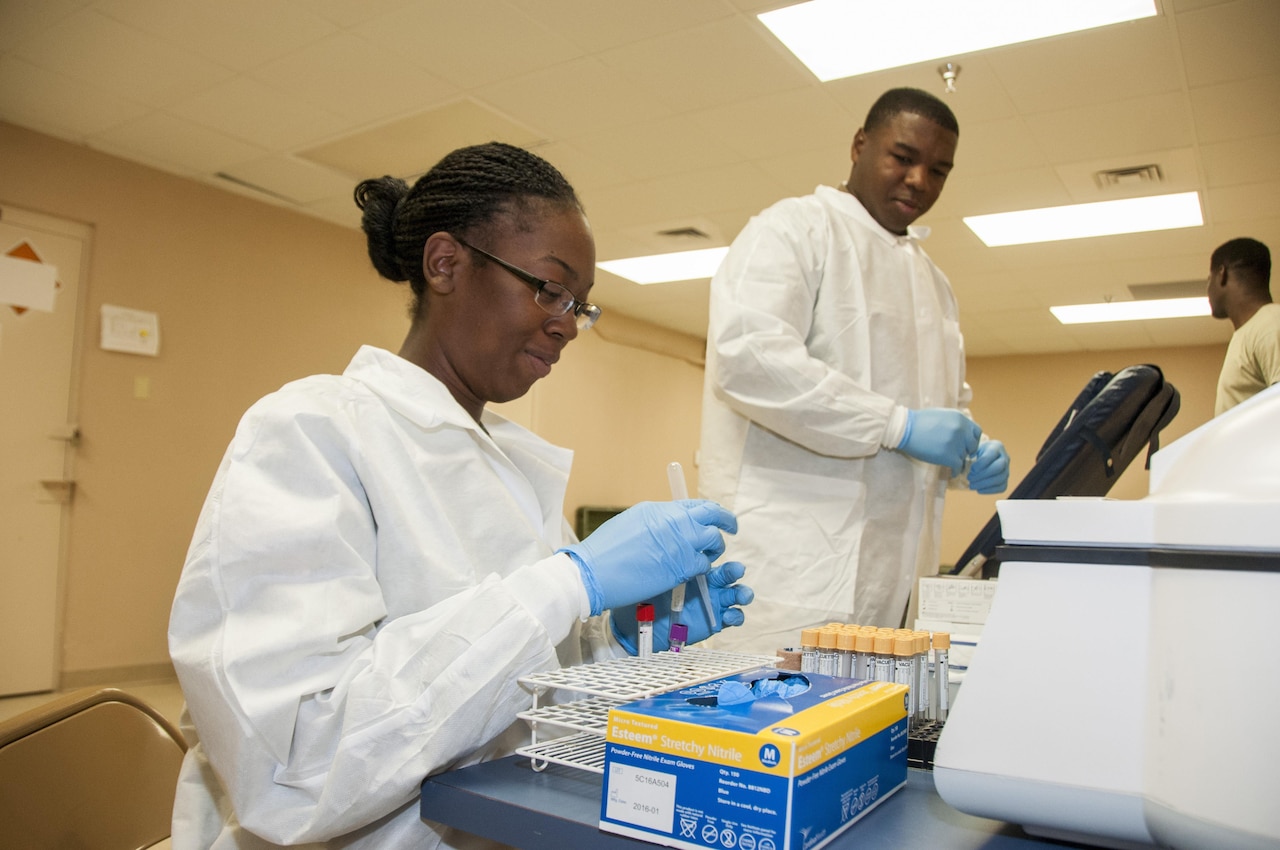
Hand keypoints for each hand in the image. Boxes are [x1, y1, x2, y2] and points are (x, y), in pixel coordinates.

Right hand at [561, 500, 736, 615]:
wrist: (593, 572)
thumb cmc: (605, 551)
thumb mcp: (632, 523)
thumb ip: (657, 521)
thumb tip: (672, 524)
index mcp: (660, 509)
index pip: (696, 504)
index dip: (710, 510)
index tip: (716, 516)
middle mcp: (674, 521)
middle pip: (712, 515)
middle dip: (726, 521)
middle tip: (731, 528)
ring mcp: (680, 543)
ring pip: (713, 540)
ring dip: (714, 548)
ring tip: (708, 554)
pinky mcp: (682, 566)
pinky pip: (705, 564)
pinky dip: (703, 568)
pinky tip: (694, 572)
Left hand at [611, 561, 753, 653]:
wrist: (641, 625)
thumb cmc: (646, 596)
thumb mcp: (654, 577)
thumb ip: (665, 565)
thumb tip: (669, 546)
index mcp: (694, 569)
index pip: (711, 556)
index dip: (718, 551)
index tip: (716, 548)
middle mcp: (707, 584)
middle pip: (728, 573)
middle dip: (734, 570)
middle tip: (736, 570)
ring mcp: (712, 602)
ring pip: (736, 594)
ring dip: (743, 593)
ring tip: (743, 595)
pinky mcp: (714, 622)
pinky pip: (733, 617)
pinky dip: (736, 616)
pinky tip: (730, 616)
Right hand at [898, 408, 981, 473]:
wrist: (905, 429)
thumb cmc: (919, 421)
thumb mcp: (942, 414)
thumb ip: (955, 422)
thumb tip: (963, 432)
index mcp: (960, 418)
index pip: (977, 432)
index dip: (972, 440)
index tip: (966, 445)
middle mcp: (961, 430)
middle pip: (972, 446)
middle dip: (966, 451)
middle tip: (957, 455)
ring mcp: (956, 443)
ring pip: (964, 457)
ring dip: (958, 460)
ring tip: (950, 463)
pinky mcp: (949, 456)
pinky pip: (958, 467)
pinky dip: (956, 471)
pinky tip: (952, 472)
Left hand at [966, 440, 1009, 493]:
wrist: (985, 456)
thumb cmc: (977, 452)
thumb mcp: (974, 447)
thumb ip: (972, 450)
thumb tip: (970, 456)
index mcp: (997, 447)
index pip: (992, 454)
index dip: (981, 463)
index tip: (972, 469)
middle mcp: (1005, 458)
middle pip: (998, 468)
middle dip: (982, 475)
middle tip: (969, 478)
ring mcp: (1006, 470)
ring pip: (1000, 479)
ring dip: (984, 484)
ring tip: (972, 485)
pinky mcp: (1005, 480)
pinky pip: (1001, 487)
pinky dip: (989, 490)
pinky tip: (979, 490)